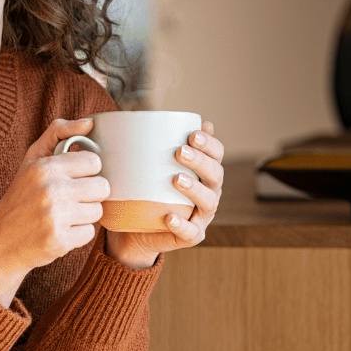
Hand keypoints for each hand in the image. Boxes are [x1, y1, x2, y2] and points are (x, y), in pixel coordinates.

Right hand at [0, 118, 109, 306]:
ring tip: (62, 216)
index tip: (72, 178)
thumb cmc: (19, 198)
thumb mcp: (31, 160)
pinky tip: (59, 231)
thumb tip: (90, 122)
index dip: (86, 171)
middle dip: (89, 194)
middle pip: (102, 187)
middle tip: (69, 199)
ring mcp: (55, 216)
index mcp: (45, 167)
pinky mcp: (60, 241)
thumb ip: (58, 133)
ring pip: (98, 211)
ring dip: (84, 215)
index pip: (94, 162)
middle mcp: (50, 189)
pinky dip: (77, 235)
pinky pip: (90, 233)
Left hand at [105, 120, 224, 268]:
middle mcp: (208, 191)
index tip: (192, 133)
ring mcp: (201, 215)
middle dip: (201, 161)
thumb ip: (145, 143)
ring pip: (208, 202)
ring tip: (176, 179)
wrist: (134, 228)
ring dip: (195, 189)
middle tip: (179, 152)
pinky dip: (182, 225)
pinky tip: (169, 217)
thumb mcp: (143, 165)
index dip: (209, 143)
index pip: (215, 153)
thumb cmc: (142, 189)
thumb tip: (134, 114)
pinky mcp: (190, 235)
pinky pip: (191, 232)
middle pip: (215, 174)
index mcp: (202, 171)